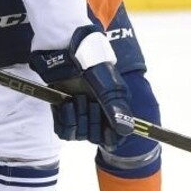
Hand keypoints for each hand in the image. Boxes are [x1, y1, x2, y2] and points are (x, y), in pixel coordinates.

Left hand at [29, 25, 134, 149]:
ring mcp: (80, 112)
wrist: (65, 52)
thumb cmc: (92, 65)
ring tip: (75, 99)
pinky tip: (65, 104)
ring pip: (78, 134)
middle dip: (90, 122)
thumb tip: (127, 131)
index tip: (105, 132)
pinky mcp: (63, 110)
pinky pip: (63, 130)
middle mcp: (98, 113)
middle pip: (95, 137)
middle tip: (88, 102)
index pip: (114, 138)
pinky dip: (63, 120)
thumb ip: (116, 110)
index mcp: (114, 109)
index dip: (110, 138)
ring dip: (76, 119)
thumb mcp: (109, 87)